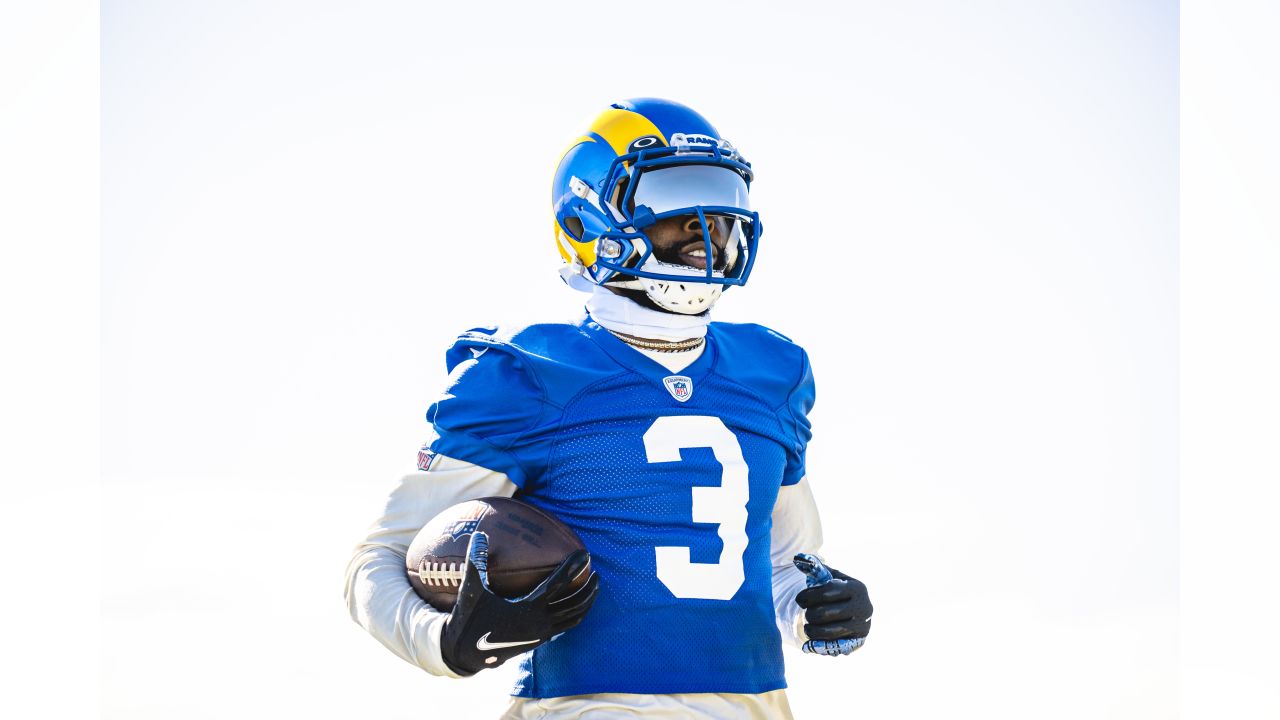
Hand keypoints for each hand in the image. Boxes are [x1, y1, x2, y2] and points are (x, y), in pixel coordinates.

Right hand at [440, 531, 598, 674]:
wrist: (466, 653)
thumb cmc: (469, 618)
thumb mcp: (472, 589)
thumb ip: (477, 560)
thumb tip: (479, 534)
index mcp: (528, 609)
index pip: (559, 584)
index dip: (573, 567)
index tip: (585, 553)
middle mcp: (539, 622)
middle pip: (575, 603)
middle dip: (589, 587)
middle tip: (596, 571)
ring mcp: (542, 634)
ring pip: (574, 617)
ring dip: (586, 602)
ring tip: (594, 586)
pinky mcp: (539, 640)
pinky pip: (566, 626)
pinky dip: (576, 614)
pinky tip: (576, 603)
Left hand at [793, 553, 871, 655]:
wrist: (856, 610)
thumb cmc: (838, 590)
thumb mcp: (831, 577)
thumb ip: (815, 567)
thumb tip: (797, 558)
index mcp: (857, 588)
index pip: (826, 593)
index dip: (808, 596)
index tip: (799, 599)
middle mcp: (864, 607)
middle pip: (824, 613)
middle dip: (809, 613)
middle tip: (806, 613)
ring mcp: (862, 626)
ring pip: (827, 631)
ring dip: (811, 629)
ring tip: (807, 626)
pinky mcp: (858, 641)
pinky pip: (833, 645)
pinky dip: (820, 642)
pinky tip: (814, 637)